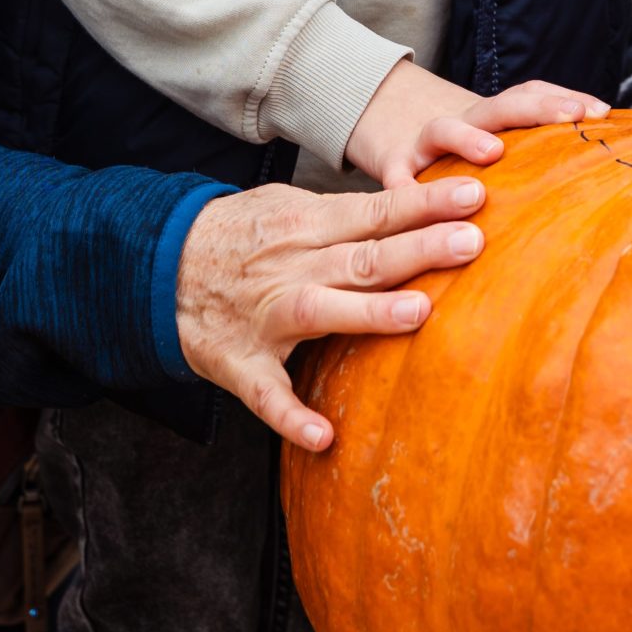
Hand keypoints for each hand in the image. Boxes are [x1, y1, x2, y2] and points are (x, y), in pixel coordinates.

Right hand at [175, 174, 490, 449]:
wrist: (157, 264)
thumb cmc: (241, 234)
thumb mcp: (289, 205)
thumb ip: (347, 214)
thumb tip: (415, 207)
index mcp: (307, 224)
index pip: (377, 211)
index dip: (425, 203)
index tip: (474, 195)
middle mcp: (292, 267)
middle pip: (363, 256)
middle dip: (418, 248)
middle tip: (472, 240)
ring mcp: (266, 317)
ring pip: (322, 309)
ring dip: (369, 313)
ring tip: (420, 312)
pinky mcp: (241, 363)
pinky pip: (267, 396)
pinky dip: (292, 417)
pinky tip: (324, 436)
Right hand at [345, 57, 609, 190]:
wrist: (385, 119)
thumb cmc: (456, 146)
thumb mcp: (493, 139)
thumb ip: (533, 150)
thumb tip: (595, 157)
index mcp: (492, 119)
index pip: (531, 98)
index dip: (565, 100)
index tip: (601, 112)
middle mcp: (464, 124)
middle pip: (499, 107)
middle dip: (536, 109)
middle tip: (571, 118)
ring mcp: (425, 144)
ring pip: (444, 129)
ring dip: (468, 137)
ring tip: (491, 153)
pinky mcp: (393, 167)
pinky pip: (397, 179)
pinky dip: (404, 189)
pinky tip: (415, 198)